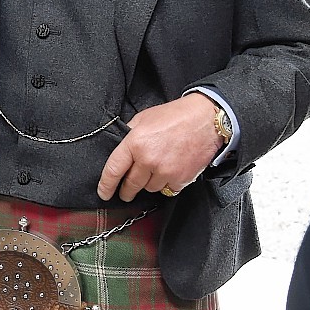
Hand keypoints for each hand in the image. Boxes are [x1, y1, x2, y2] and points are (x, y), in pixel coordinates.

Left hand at [97, 95, 222, 201]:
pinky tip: (170, 171)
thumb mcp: (144, 118)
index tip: (103, 193)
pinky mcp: (181, 179)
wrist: (206, 120)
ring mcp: (166, 171)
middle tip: (126, 192)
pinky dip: (167, 184)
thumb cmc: (176, 116)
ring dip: (149, 183)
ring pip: (149, 188)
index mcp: (135, 143)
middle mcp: (149, 160)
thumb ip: (130, 135)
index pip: (114, 170)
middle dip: (126, 190)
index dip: (106, 185)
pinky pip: (168, 189)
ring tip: (157, 169)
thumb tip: (121, 150)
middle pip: (131, 185)